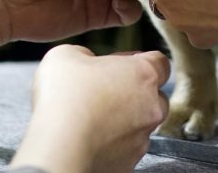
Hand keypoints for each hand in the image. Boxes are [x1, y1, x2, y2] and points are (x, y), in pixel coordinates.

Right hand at [10, 45, 170, 172]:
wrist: (58, 148)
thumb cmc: (65, 99)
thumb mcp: (66, 55)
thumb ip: (85, 54)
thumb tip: (85, 63)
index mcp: (143, 74)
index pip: (160, 63)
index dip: (139, 61)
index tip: (120, 65)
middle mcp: (151, 107)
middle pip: (156, 96)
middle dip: (135, 93)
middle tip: (105, 92)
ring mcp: (142, 137)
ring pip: (142, 124)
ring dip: (124, 119)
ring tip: (94, 118)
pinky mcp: (130, 163)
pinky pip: (127, 148)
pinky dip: (114, 143)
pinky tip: (91, 138)